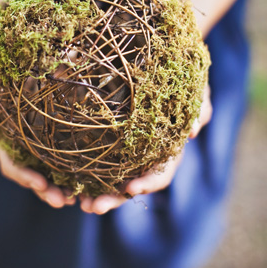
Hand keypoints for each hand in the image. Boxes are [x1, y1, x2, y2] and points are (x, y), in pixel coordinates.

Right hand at [0, 82, 75, 207]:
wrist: (42, 60)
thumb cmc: (13, 72)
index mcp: (7, 137)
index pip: (11, 164)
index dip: (24, 176)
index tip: (41, 183)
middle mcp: (22, 147)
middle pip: (31, 177)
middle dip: (45, 191)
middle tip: (61, 201)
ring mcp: (40, 147)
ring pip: (48, 176)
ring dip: (59, 191)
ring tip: (73, 200)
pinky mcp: (58, 143)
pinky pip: (64, 165)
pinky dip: (72, 178)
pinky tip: (85, 187)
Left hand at [79, 84, 212, 214]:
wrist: (154, 60)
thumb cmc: (180, 76)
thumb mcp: (195, 87)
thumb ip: (199, 105)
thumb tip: (195, 132)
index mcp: (169, 148)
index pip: (162, 173)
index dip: (149, 183)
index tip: (130, 188)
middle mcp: (148, 156)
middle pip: (132, 184)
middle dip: (114, 199)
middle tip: (94, 207)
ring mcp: (128, 151)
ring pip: (112, 180)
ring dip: (97, 195)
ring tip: (80, 204)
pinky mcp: (109, 142)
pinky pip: (96, 163)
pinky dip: (84, 176)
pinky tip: (67, 183)